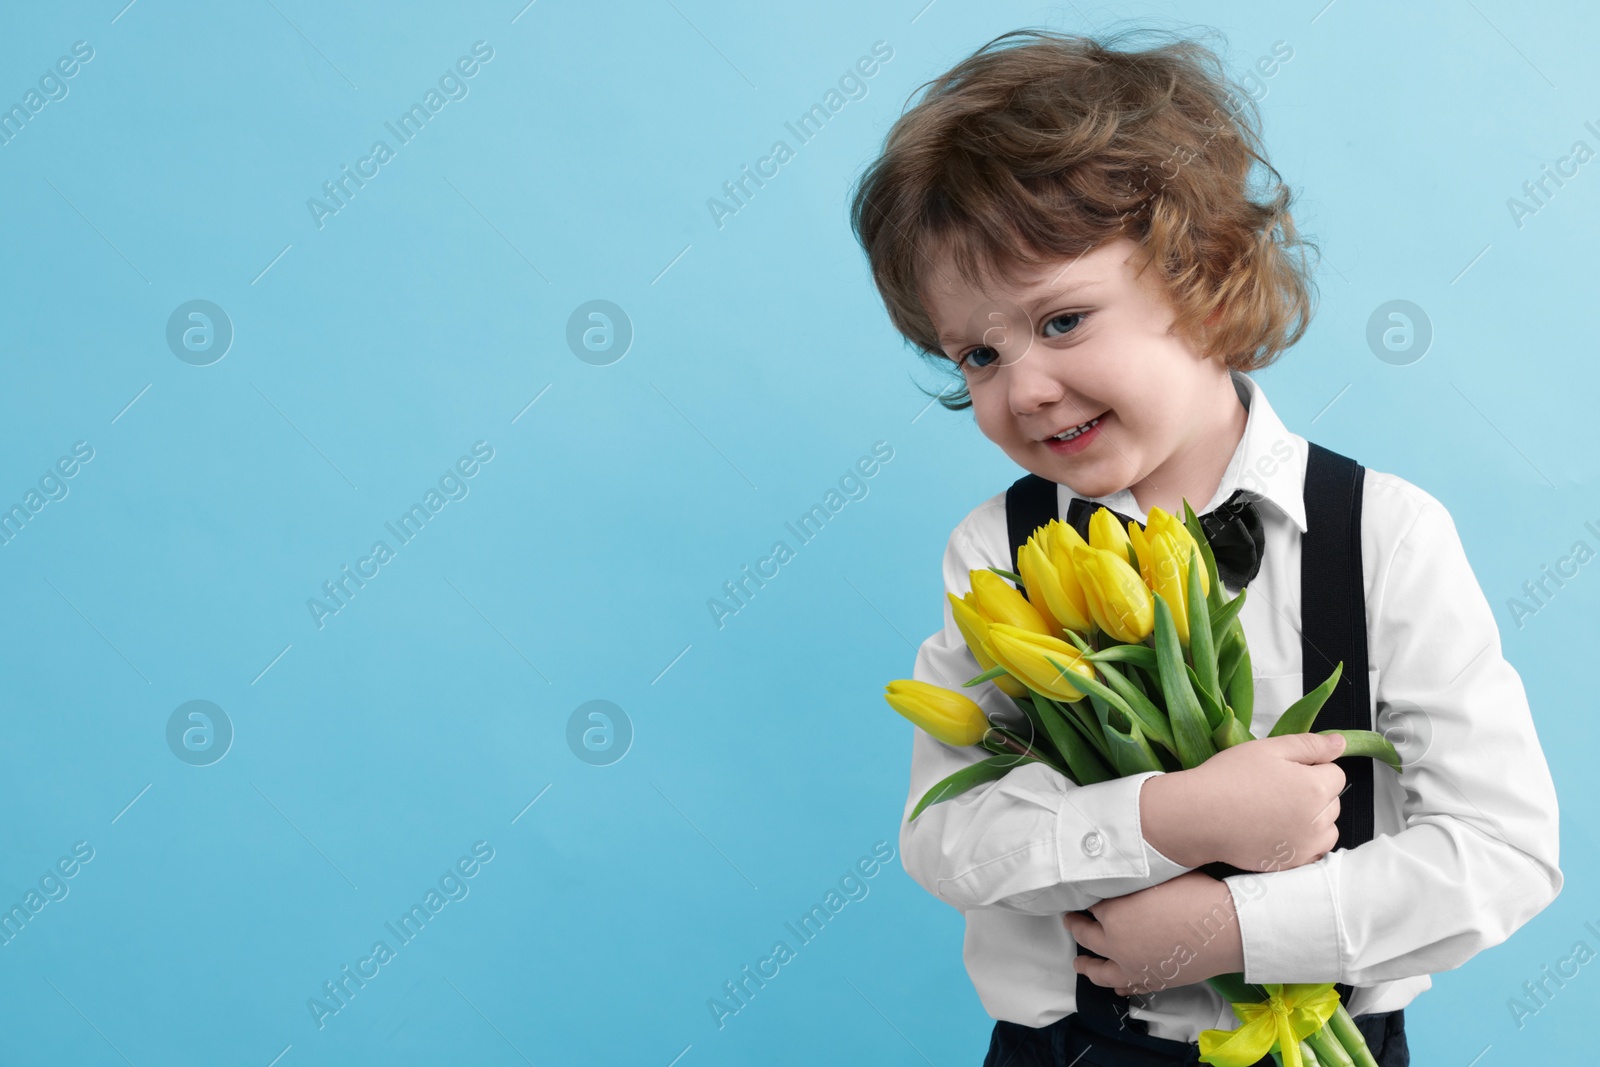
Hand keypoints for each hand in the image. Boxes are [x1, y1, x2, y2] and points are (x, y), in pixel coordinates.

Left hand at [1062, 871, 1244, 993]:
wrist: (1226, 929)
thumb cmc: (1195, 895)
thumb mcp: (1156, 877)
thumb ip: (1131, 882)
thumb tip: (1119, 880)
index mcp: (1113, 914)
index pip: (1091, 905)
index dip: (1087, 899)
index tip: (1082, 894)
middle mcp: (1117, 944)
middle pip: (1087, 936)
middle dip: (1076, 927)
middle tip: (1070, 921)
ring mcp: (1135, 967)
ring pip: (1101, 972)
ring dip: (1087, 967)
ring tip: (1078, 965)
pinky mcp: (1155, 981)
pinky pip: (1130, 986)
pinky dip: (1120, 986)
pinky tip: (1117, 987)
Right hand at [1141, 732, 1346, 872]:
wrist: (1199, 816)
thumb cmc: (1229, 778)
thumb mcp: (1269, 748)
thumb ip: (1309, 745)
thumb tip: (1340, 743)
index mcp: (1316, 788)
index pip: (1335, 773)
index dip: (1311, 767)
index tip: (1285, 770)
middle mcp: (1318, 821)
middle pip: (1333, 801)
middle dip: (1314, 792)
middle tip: (1277, 788)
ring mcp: (1306, 846)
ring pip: (1328, 829)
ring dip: (1314, 820)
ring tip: (1280, 811)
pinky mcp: (1291, 863)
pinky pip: (1313, 853)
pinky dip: (1304, 842)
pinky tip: (1279, 832)